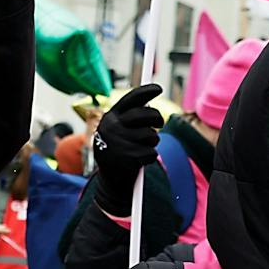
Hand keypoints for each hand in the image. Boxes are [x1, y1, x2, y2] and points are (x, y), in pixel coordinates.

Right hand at [92, 84, 164, 210]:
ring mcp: (120, 142)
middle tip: (159, 124)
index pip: (131, 99)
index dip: (146, 91)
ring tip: (142, 147)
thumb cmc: (118, 150)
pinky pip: (152, 152)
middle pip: (146, 114)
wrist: (110, 181)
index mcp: (110, 118)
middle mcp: (112, 127)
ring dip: (152, 142)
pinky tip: (140, 160)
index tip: (159, 88)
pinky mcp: (128, 158)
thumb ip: (128, 117)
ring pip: (152, 135)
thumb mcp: (117, 131)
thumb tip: (148, 102)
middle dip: (157, 119)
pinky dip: (150, 157)